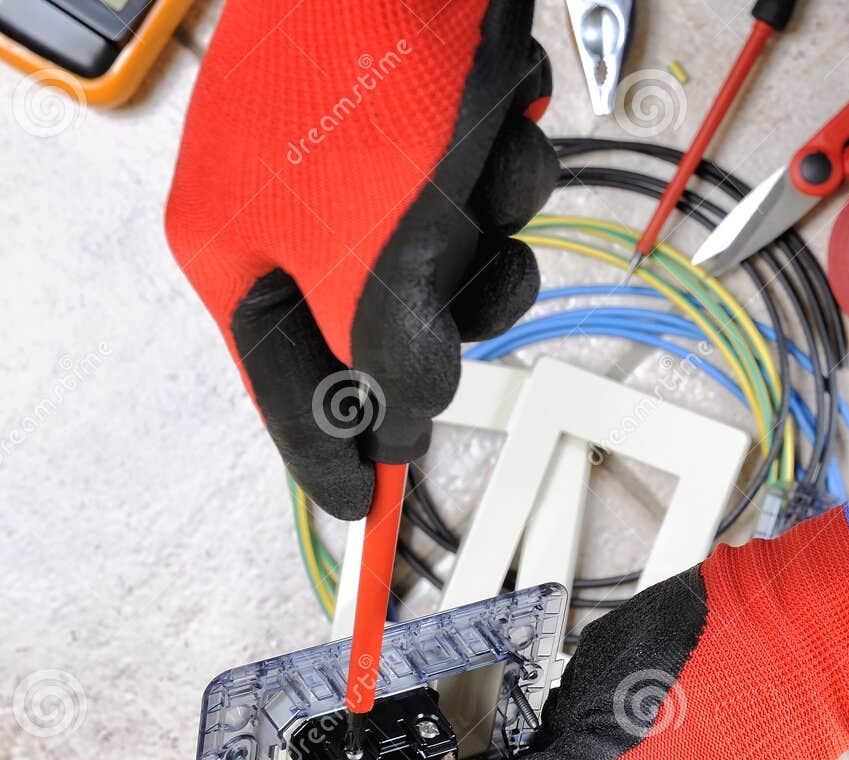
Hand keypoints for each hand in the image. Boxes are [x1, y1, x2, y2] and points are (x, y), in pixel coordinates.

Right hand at [166, 0, 556, 517]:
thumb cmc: (365, 63)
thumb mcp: (371, 247)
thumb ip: (385, 352)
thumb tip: (401, 418)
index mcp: (239, 250)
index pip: (285, 385)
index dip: (328, 449)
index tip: (364, 503)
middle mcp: (294, 215)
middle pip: (387, 330)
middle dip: (447, 301)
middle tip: (458, 272)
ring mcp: (364, 172)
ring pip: (457, 264)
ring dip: (491, 222)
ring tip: (477, 158)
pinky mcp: (430, 131)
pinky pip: (485, 194)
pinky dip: (505, 162)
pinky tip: (496, 110)